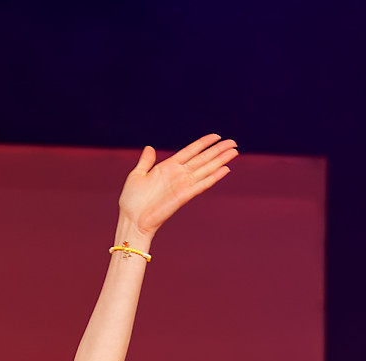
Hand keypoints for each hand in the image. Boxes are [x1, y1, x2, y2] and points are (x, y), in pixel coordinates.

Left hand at [117, 134, 239, 239]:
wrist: (131, 219)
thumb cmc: (132, 201)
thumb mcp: (137, 175)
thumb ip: (146, 161)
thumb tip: (150, 147)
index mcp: (167, 167)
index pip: (190, 151)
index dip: (204, 143)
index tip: (217, 136)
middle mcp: (178, 175)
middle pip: (203, 159)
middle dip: (218, 150)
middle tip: (234, 143)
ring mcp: (182, 185)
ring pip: (206, 169)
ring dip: (220, 160)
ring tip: (234, 152)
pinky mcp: (184, 196)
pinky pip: (202, 184)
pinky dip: (213, 177)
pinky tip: (225, 169)